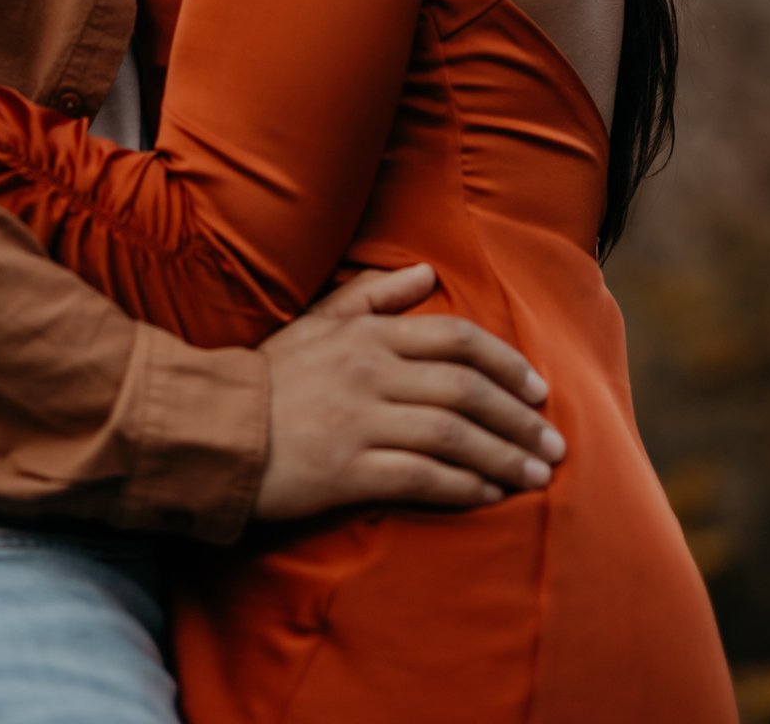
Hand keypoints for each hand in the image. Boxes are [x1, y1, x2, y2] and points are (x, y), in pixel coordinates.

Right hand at [254, 265, 565, 518]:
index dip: (507, 364)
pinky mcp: (347, 469)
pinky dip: (463, 486)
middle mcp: (371, 371)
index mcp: (368, 333)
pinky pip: (421, 477)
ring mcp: (360, 420)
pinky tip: (489, 495)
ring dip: (504, 455)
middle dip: (519, 417)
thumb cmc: (270, 376)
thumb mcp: (318, 321)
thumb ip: (372, 294)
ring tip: (537, 475)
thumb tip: (425, 274)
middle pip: (466, 390)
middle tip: (555, 441)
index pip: (457, 340)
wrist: (215, 427)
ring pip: (453, 434)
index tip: (539, 389)